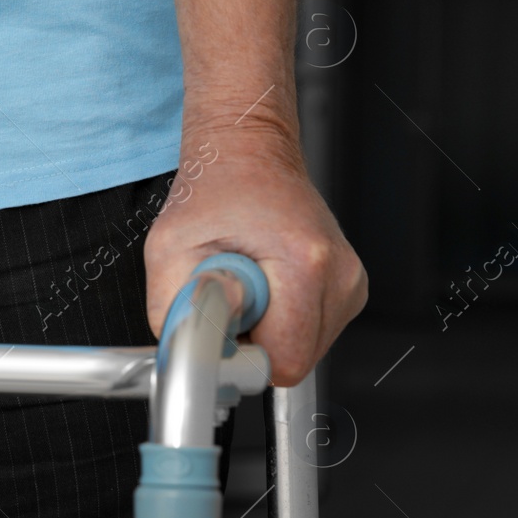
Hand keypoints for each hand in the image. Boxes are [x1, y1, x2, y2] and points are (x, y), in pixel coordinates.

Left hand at [143, 131, 367, 386]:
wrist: (248, 157)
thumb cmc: (214, 193)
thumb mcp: (168, 250)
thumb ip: (176, 312)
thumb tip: (194, 353)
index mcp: (304, 264)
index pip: (284, 361)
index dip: (243, 354)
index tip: (223, 327)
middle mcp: (339, 275)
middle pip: (296, 360)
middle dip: (253, 341)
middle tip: (231, 298)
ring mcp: (349, 283)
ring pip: (304, 349)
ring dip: (266, 329)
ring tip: (249, 284)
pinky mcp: (347, 289)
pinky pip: (309, 331)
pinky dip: (281, 318)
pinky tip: (267, 284)